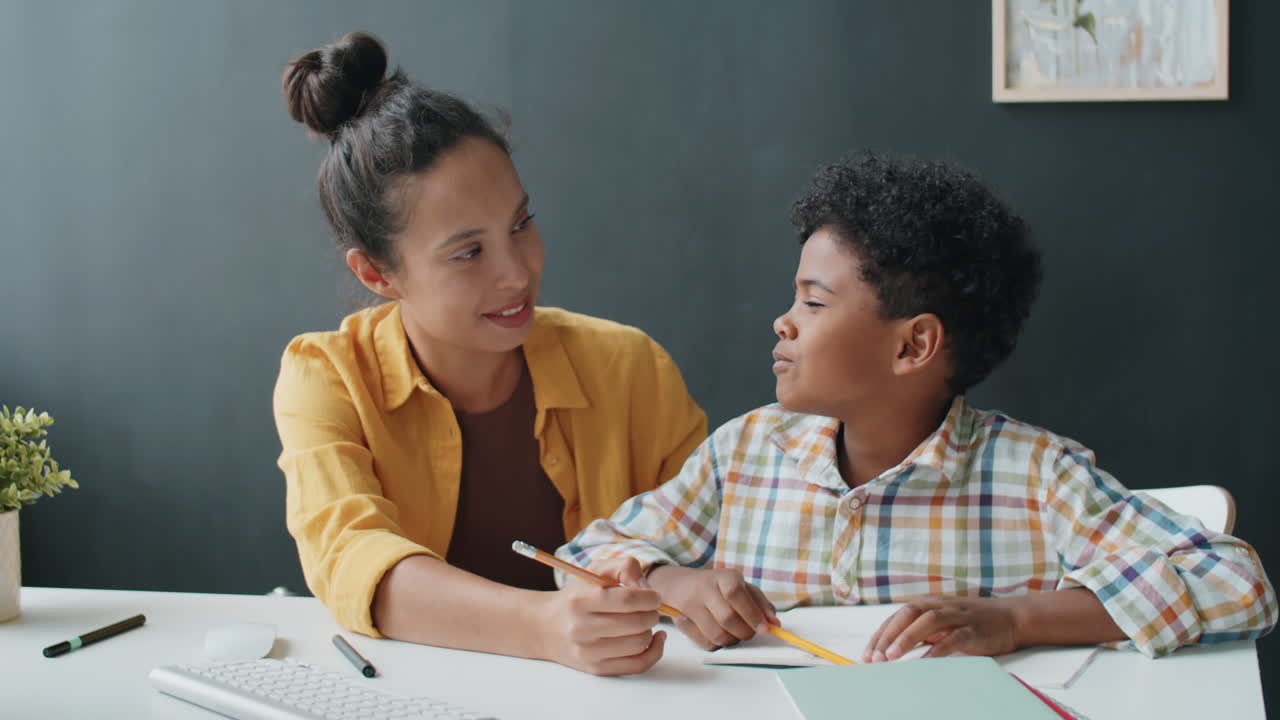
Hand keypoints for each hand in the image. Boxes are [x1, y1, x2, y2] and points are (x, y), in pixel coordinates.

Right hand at [536, 556, 665, 675]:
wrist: (546, 627)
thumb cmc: (577, 595)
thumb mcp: (595, 571)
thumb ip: (625, 567)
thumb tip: (647, 588)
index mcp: (580, 600)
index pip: (627, 600)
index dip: (649, 598)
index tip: (653, 596)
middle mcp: (581, 628)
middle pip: (636, 624)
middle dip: (652, 614)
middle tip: (650, 609)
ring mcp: (588, 652)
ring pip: (639, 644)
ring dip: (650, 631)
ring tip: (643, 621)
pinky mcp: (596, 669)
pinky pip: (637, 665)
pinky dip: (654, 652)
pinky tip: (654, 639)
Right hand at [646, 566, 777, 649]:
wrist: (681, 585)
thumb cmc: (719, 587)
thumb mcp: (742, 587)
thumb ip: (761, 604)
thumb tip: (775, 624)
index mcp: (724, 577)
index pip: (736, 594)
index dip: (752, 614)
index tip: (764, 629)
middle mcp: (705, 588)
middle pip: (727, 618)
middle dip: (744, 632)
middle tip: (749, 633)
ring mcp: (691, 605)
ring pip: (716, 634)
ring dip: (731, 640)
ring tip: (734, 634)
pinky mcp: (681, 621)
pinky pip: (705, 643)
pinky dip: (717, 644)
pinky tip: (719, 634)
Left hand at [862, 595, 1022, 661]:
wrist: (1011, 617)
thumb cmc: (970, 623)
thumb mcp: (941, 624)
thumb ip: (918, 632)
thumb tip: (889, 649)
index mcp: (928, 603)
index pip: (897, 616)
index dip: (880, 635)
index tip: (867, 655)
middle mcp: (940, 605)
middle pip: (908, 615)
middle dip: (888, 636)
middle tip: (874, 657)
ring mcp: (958, 616)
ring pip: (927, 622)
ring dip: (906, 638)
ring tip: (891, 656)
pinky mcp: (974, 629)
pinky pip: (954, 637)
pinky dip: (938, 648)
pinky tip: (925, 661)